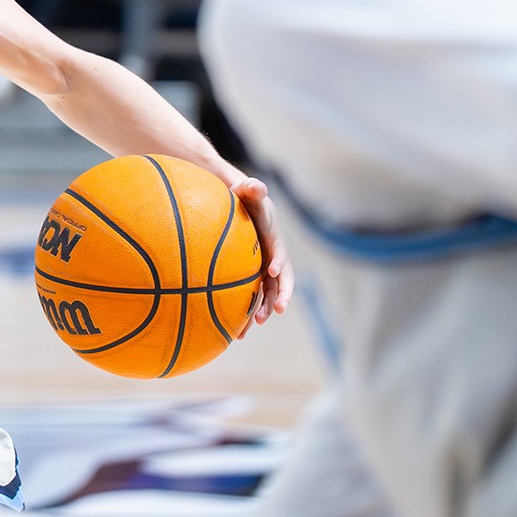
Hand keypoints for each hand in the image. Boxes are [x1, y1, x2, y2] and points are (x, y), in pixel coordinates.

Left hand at [231, 178, 293, 328]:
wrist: (234, 207)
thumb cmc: (240, 198)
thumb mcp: (246, 191)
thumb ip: (251, 188)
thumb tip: (255, 185)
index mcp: (272, 238)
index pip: (279, 250)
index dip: (279, 260)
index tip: (272, 270)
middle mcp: (272, 255)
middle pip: (281, 278)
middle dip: (282, 294)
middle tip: (278, 309)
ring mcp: (262, 268)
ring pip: (268, 293)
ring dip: (265, 308)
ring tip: (256, 323)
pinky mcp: (251, 277)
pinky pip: (253, 298)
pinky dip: (249, 312)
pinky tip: (238, 330)